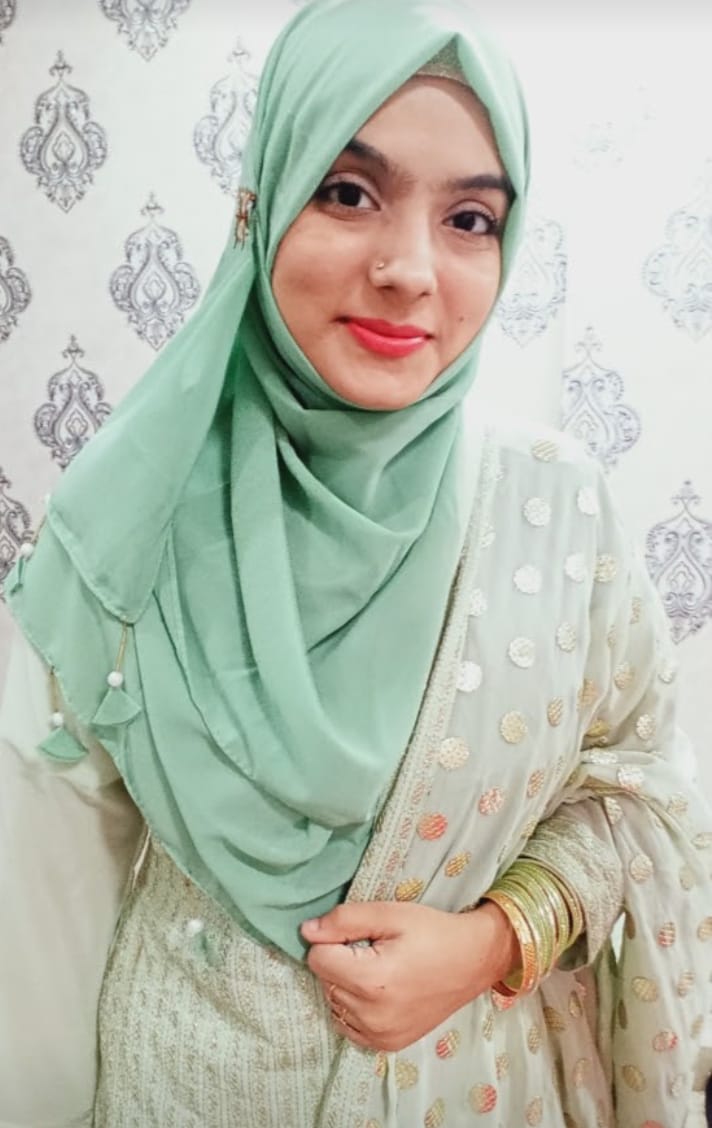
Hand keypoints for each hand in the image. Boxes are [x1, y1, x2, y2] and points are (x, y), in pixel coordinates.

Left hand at [301, 900, 518, 1051]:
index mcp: (370, 980)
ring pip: (334, 1003)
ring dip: (346, 985)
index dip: (333, 940)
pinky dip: (355, 1007)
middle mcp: (371, 1016)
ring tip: (380, 970)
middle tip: (375, 950)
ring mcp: (380, 1036)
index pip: (317, 959)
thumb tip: (307, 931)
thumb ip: (344, 920)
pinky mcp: (387, 1045)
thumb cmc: (433, 932)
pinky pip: (349, 1025)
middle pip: (325, 981)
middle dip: (340, 962)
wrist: (474, 961)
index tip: (361, 936)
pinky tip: (380, 991)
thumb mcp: (390, 914)